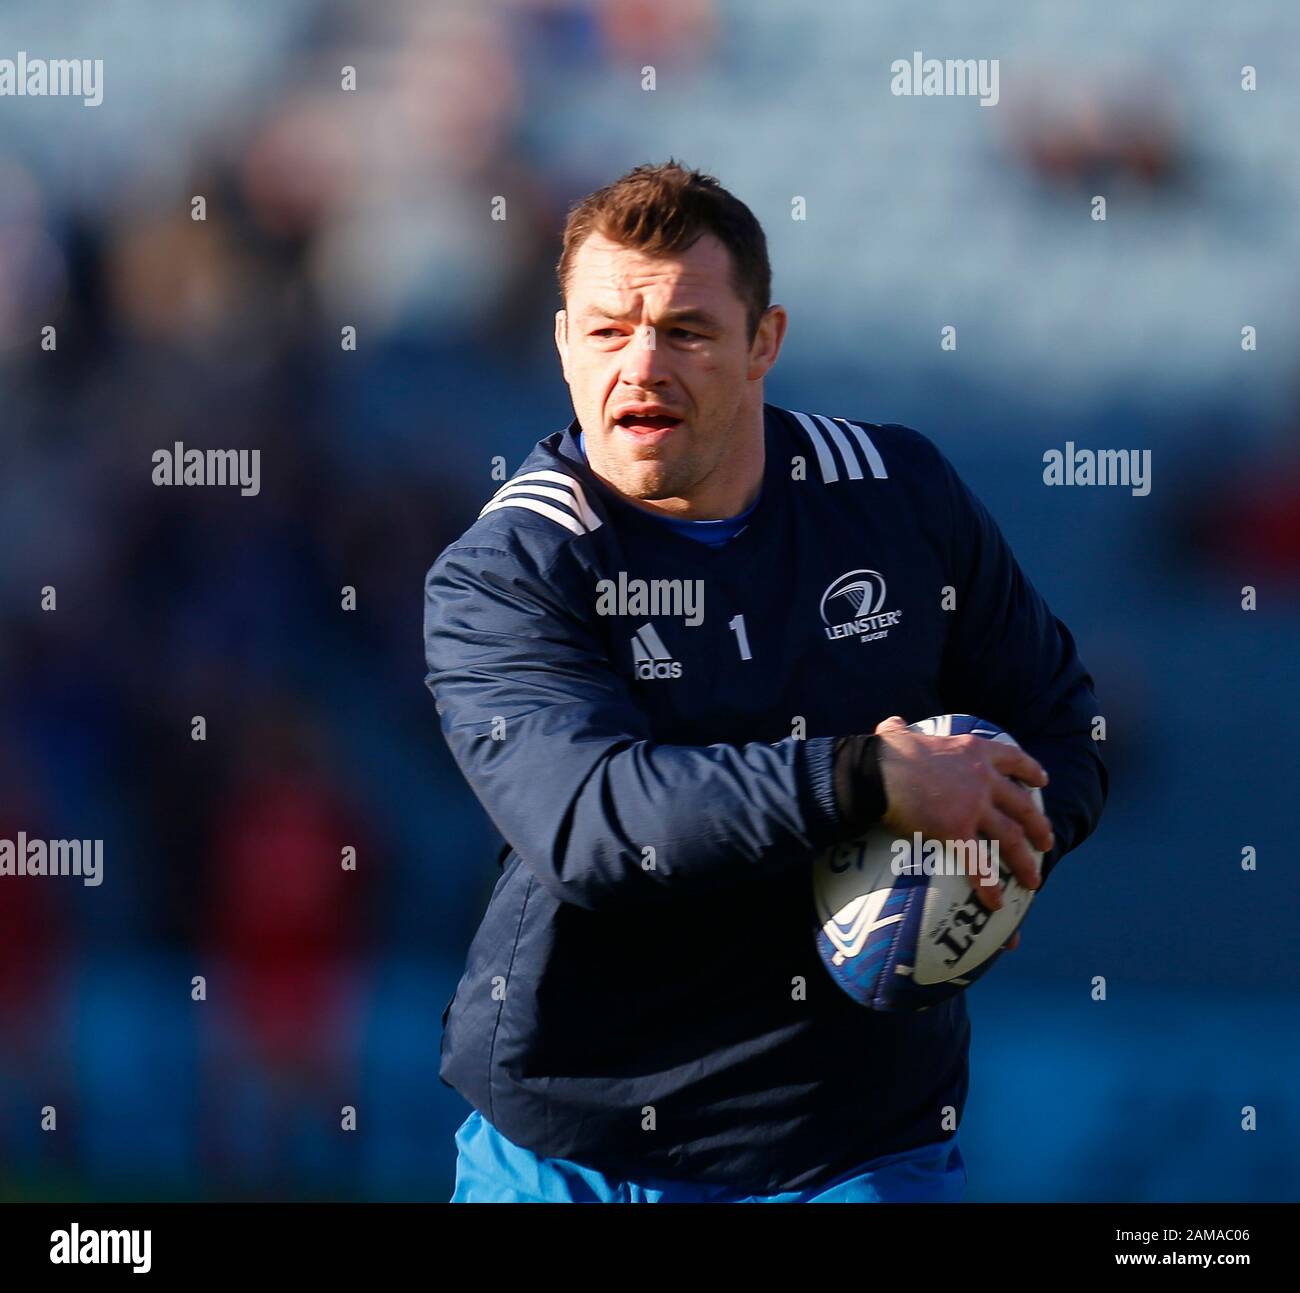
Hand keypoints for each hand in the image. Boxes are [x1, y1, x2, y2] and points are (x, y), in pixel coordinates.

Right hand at [873, 715, 1053, 912]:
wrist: (878, 771)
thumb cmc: (884, 752)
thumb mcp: (899, 733)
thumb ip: (902, 731)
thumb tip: (892, 727)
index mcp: (973, 751)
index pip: (1013, 759)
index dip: (1031, 772)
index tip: (1042, 782)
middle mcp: (982, 778)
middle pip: (1022, 805)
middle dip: (1039, 826)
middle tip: (1047, 842)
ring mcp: (973, 805)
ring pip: (1011, 837)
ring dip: (1025, 861)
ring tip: (1033, 880)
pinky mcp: (956, 830)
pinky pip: (978, 863)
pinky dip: (989, 884)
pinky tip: (996, 902)